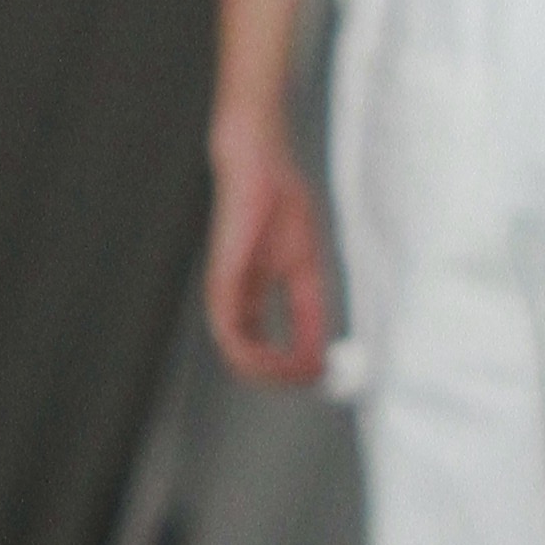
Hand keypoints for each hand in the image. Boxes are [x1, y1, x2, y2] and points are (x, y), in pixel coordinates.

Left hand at [204, 126, 331, 383]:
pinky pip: (229, 329)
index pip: (265, 349)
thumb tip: (321, 348)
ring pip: (237, 353)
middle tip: (310, 381)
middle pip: (248, 359)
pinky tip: (275, 358)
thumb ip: (308, 308)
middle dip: (282, 377)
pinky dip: (252, 352)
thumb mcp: (304, 265)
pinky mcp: (223, 278)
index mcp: (253, 297)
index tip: (318, 378)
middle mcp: (236, 300)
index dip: (291, 370)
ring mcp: (226, 291)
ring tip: (297, 376)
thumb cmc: (278, 203)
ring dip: (269, 372)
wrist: (257, 163)